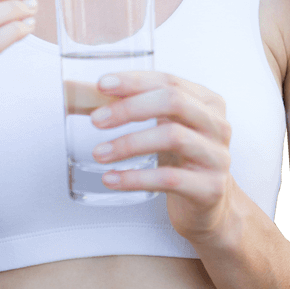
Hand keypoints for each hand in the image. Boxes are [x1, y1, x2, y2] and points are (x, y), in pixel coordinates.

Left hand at [91, 72, 233, 245]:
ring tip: (99, 153)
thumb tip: (72, 90)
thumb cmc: (179, 159)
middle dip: (130, 108)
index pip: (169, 81)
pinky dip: (136, 178)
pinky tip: (112, 179)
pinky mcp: (209, 188)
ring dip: (129, 144)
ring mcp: (217, 157)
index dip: (134, 81)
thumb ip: (124, 106)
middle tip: (96, 120)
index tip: (102, 85)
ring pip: (172, 138)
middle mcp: (217, 125)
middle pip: (173, 102)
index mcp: (207, 102)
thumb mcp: (160, 126)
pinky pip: (169, 178)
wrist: (210, 207)